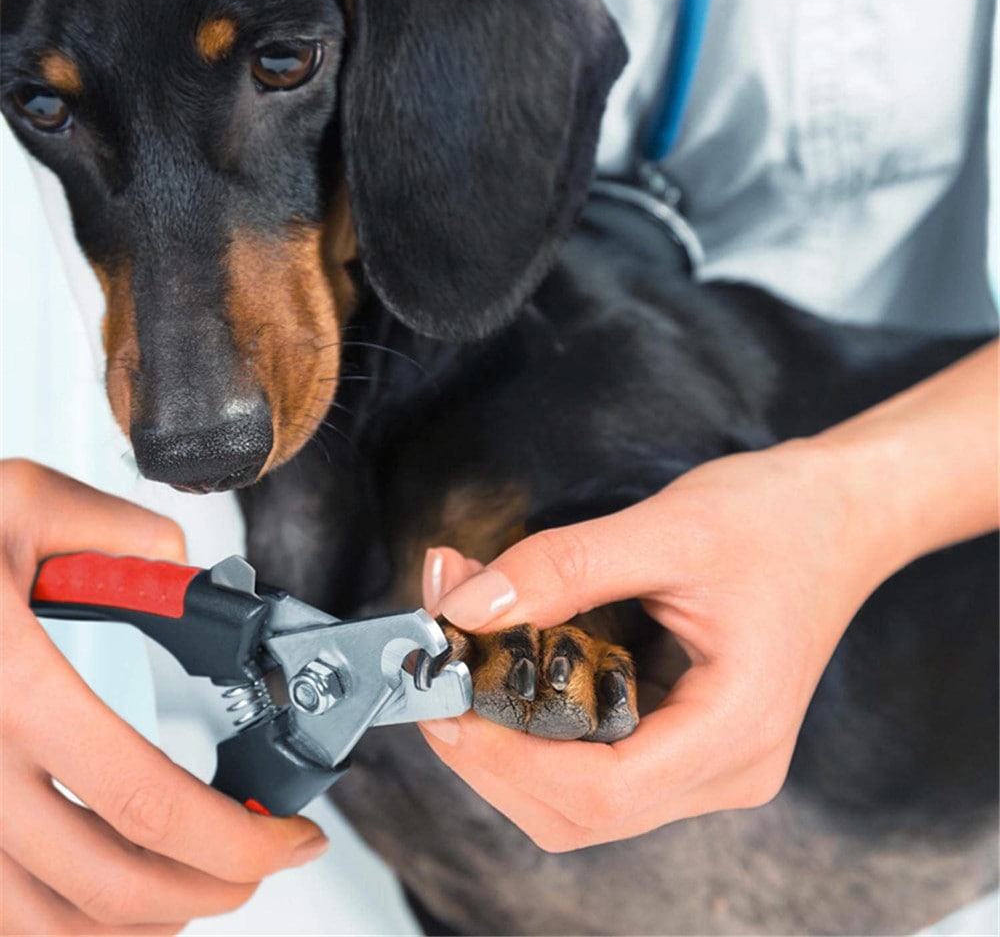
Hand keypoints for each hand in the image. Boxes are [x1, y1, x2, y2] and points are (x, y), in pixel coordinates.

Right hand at [1, 460, 328, 934]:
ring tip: (199, 884)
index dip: (237, 837)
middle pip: (108, 883)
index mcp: (9, 685)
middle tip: (265, 860)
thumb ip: (123, 533)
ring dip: (141, 919)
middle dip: (213, 885)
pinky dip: (64, 928)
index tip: (290, 834)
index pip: (146, 800)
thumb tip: (182, 570)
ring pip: (43, 925)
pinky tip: (108, 897)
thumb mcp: (24, 500)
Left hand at [417, 341, 996, 851]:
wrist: (839, 513)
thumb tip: (466, 607)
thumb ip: (562, 569)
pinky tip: (512, 657)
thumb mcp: (666, 528)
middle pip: (578, 810)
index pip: (601, 792)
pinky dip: (538, 718)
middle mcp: (725, 768)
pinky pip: (595, 756)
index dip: (505, 759)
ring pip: (578, 794)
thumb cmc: (778, 518)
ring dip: (507, 735)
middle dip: (492, 751)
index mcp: (736, 731)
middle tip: (440, 673)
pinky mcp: (686, 735)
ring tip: (469, 652)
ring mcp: (706, 760)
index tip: (443, 702)